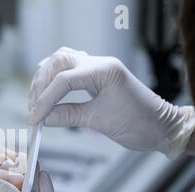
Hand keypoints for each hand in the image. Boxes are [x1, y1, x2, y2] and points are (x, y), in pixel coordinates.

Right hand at [28, 47, 194, 158]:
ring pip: (61, 62)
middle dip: (41, 85)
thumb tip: (43, 118)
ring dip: (45, 80)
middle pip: (57, 62)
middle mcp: (99, 63)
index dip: (44, 100)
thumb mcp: (99, 122)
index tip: (34, 118)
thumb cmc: (138, 124)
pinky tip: (48, 94)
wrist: (161, 127)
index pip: (63, 79)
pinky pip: (68, 70)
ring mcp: (97, 67)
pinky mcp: (95, 76)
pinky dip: (54, 81)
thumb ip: (68, 115)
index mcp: (104, 70)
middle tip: (34, 108)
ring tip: (37, 101)